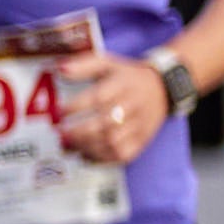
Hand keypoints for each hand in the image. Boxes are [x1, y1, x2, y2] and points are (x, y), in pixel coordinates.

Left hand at [54, 52, 170, 165]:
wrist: (163, 87)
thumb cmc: (128, 77)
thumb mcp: (107, 63)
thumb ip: (83, 65)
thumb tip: (61, 69)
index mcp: (122, 85)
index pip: (99, 97)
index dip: (76, 106)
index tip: (59, 112)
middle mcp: (132, 106)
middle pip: (106, 123)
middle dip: (79, 132)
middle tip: (60, 135)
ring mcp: (139, 125)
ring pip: (113, 142)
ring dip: (87, 147)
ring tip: (69, 147)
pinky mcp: (142, 140)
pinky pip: (123, 155)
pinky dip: (102, 159)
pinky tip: (86, 156)